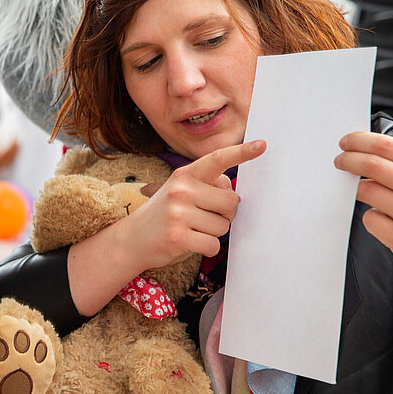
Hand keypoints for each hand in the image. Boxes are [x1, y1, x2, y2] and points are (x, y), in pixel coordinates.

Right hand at [126, 139, 265, 270]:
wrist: (130, 239)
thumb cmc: (163, 215)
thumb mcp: (179, 192)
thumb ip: (207, 186)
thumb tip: (233, 193)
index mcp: (184, 175)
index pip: (217, 160)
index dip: (241, 153)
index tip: (262, 145)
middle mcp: (181, 190)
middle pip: (231, 203)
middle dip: (225, 215)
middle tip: (204, 218)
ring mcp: (178, 213)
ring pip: (223, 227)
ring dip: (214, 234)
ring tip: (191, 230)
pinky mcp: (178, 237)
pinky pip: (213, 245)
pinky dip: (207, 248)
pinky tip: (189, 243)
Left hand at [336, 131, 392, 273]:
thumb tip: (367, 150)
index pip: (387, 146)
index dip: (361, 141)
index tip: (347, 141)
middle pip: (371, 165)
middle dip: (348, 160)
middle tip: (340, 161)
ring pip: (366, 191)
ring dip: (359, 190)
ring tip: (365, 192)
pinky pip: (369, 218)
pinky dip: (372, 217)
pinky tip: (385, 220)